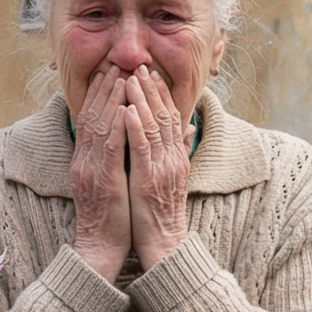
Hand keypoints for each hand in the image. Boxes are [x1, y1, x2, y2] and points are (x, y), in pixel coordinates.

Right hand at [69, 62, 130, 281]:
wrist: (99, 247)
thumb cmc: (111, 218)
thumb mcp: (112, 183)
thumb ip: (117, 159)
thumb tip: (127, 139)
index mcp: (86, 160)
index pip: (91, 119)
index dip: (101, 95)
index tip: (111, 73)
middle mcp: (85, 160)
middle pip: (93, 115)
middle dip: (105, 88)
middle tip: (116, 64)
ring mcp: (92, 168)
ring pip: (100, 125)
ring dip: (112, 99)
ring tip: (122, 76)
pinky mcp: (104, 179)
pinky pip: (110, 146)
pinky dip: (117, 124)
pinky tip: (125, 108)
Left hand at [122, 67, 190, 270]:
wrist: (164, 244)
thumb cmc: (161, 213)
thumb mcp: (171, 178)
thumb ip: (176, 152)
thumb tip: (184, 129)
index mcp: (176, 157)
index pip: (170, 117)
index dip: (160, 94)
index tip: (150, 74)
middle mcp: (172, 158)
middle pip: (163, 115)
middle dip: (150, 89)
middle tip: (139, 66)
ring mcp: (162, 167)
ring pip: (153, 125)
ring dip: (141, 100)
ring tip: (130, 78)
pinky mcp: (149, 179)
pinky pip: (142, 147)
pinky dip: (135, 126)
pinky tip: (127, 110)